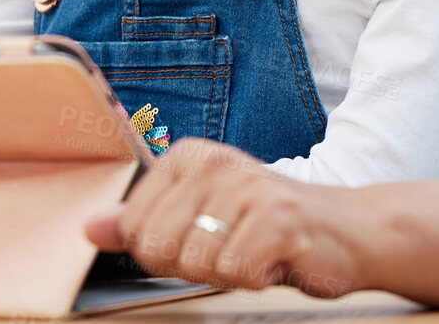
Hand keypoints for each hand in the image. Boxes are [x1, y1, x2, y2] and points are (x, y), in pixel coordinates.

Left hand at [83, 138, 360, 296]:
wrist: (348, 230)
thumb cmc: (268, 226)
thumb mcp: (200, 217)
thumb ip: (144, 221)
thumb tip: (90, 227)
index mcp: (189, 158)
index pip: (135, 228)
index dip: (165, 252)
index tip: (204, 238)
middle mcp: (216, 164)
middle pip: (160, 247)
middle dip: (195, 266)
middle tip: (232, 249)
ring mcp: (249, 188)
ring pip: (197, 263)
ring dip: (229, 274)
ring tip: (256, 252)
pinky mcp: (279, 218)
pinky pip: (238, 273)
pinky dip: (257, 279)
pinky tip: (276, 260)